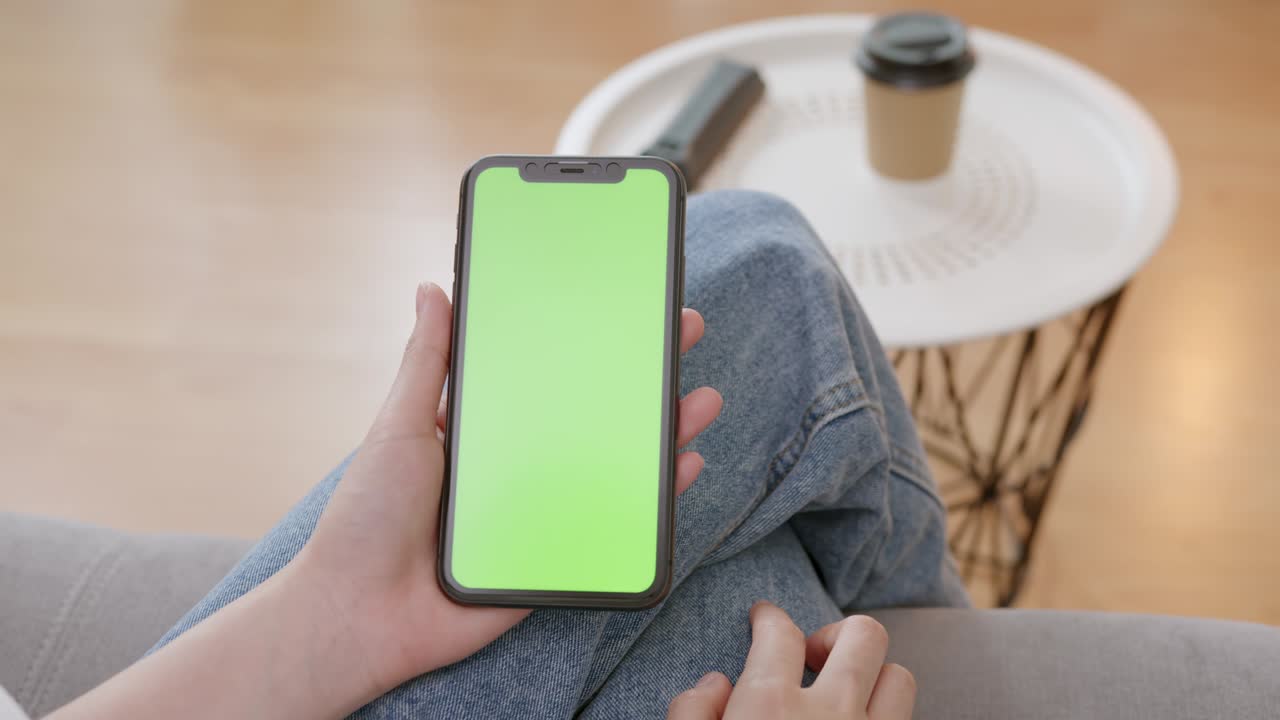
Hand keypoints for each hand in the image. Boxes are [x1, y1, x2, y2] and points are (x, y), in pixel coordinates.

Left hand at [293, 283, 723, 695]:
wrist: (359, 612)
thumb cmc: (366, 516)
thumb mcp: (398, 425)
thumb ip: (425, 362)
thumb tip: (432, 288)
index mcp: (486, 428)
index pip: (550, 374)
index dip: (592, 341)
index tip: (629, 306)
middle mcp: (520, 465)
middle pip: (595, 415)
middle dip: (643, 377)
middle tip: (686, 335)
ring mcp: (541, 511)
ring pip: (615, 467)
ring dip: (663, 434)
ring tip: (700, 400)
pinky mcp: (554, 558)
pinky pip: (614, 527)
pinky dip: (653, 501)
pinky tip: (684, 467)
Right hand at [667, 603, 914, 719]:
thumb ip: (692, 712)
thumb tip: (715, 683)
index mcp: (771, 707)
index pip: (779, 631)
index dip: (768, 618)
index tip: (763, 619)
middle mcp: (831, 716)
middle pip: (861, 634)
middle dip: (835, 634)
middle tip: (811, 657)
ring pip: (897, 677)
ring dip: (870, 678)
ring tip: (842, 695)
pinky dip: (883, 715)